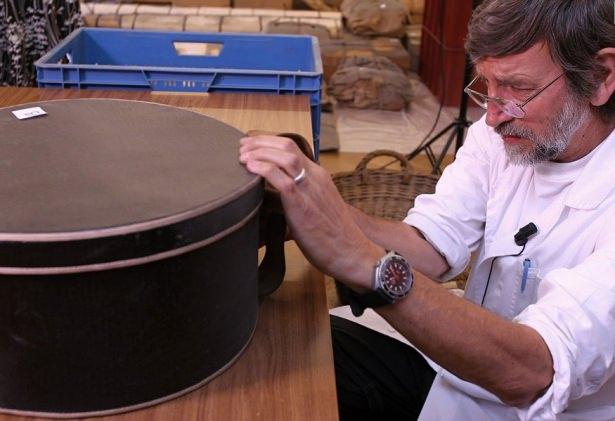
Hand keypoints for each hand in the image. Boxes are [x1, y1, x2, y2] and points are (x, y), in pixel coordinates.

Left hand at [239, 135, 383, 290]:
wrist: (351, 252)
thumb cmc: (333, 237)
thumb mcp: (316, 208)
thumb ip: (297, 199)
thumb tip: (270, 202)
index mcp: (319, 176)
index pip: (292, 148)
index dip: (268, 142)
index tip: (251, 145)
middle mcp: (316, 177)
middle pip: (287, 145)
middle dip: (260, 141)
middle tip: (242, 147)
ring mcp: (310, 189)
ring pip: (285, 156)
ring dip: (259, 152)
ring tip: (242, 156)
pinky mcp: (303, 205)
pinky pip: (282, 179)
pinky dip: (264, 169)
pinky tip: (250, 168)